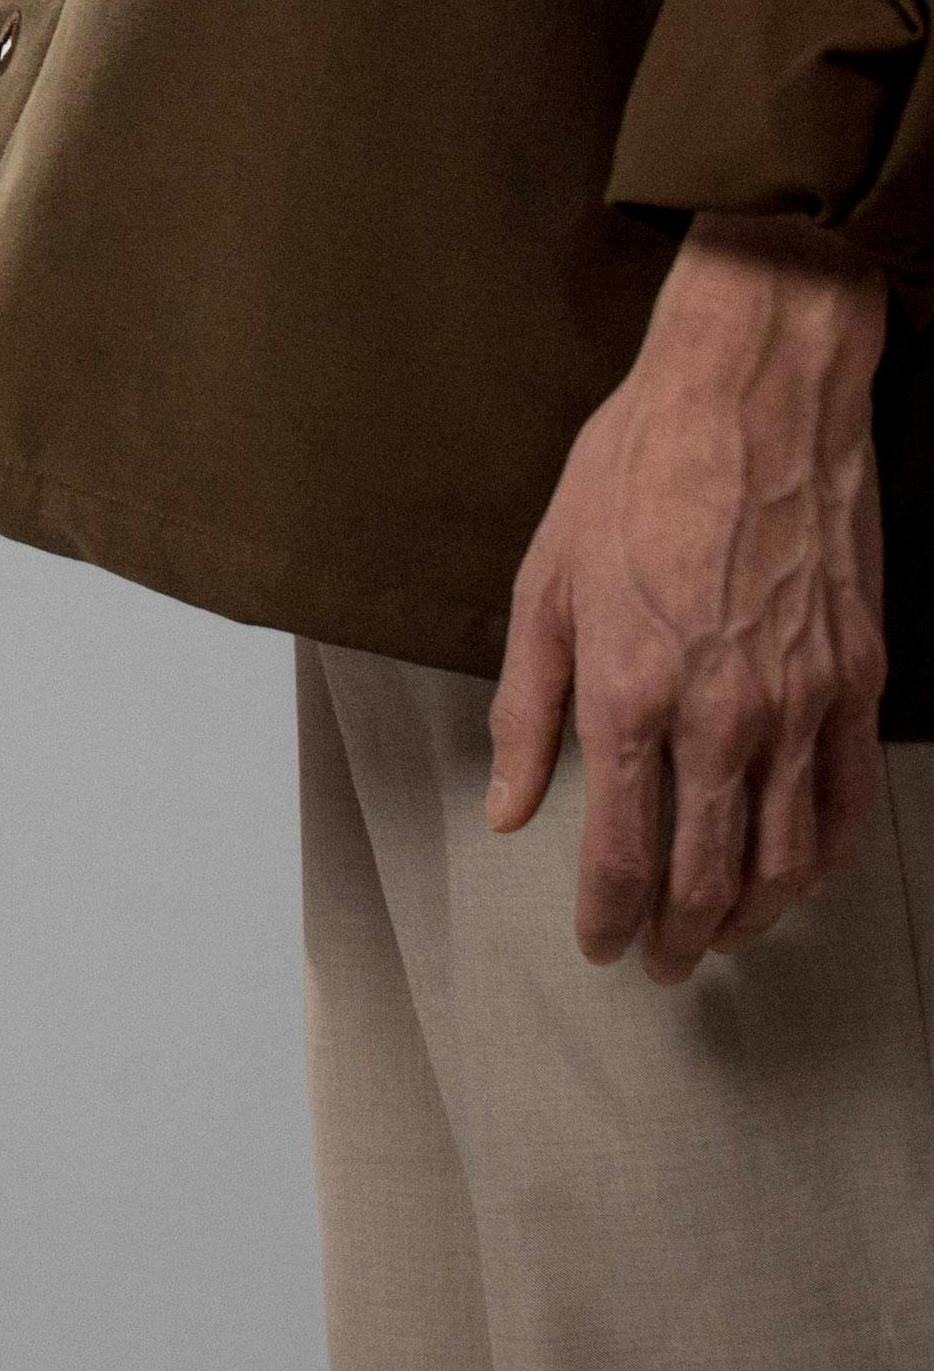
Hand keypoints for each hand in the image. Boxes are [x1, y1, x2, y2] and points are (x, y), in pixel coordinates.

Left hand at [487, 211, 890, 982]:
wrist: (751, 401)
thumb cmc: (632, 477)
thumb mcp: (544, 584)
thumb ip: (529, 710)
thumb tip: (513, 808)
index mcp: (630, 691)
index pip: (624, 852)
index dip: (611, 917)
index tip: (602, 948)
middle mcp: (723, 714)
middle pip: (708, 873)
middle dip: (681, 937)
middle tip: (663, 968)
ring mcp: (802, 702)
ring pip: (786, 856)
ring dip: (753, 915)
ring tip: (723, 939)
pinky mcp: (857, 680)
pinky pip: (846, 802)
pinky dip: (821, 859)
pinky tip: (796, 878)